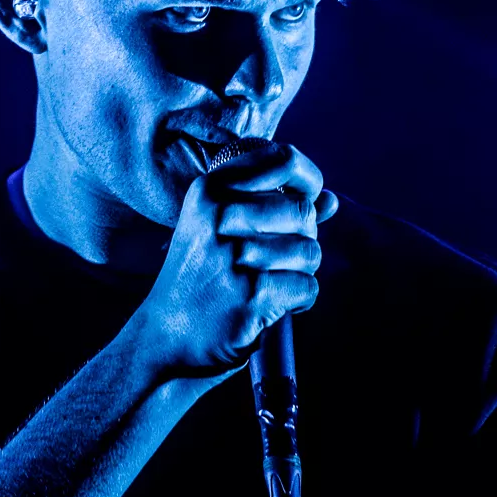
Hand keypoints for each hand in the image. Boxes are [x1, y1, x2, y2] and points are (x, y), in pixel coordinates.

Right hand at [132, 141, 337, 377]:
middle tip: (281, 260)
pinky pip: (307, 287)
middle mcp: (218, 217)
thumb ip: (274, 209)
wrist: (165, 336)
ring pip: (310, 251)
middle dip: (304, 238)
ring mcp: (234, 257)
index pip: (284, 160)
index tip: (309, 200)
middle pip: (303, 211)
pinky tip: (274, 304)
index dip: (309, 180)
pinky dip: (300, 300)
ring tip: (273, 283)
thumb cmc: (200, 278)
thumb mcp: (219, 231)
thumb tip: (331, 200)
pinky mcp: (250, 296)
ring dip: (302, 272)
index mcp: (210, 190)